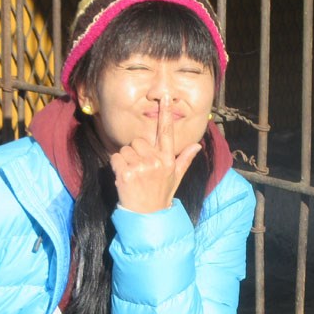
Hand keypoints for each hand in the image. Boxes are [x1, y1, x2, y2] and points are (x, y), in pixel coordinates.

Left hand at [109, 96, 202, 213]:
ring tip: (132, 176)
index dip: (166, 114)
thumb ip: (184, 159)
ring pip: (125, 150)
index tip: (165, 97)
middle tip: (139, 170)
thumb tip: (197, 146)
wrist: (148, 216)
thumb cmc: (160, 194)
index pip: (167, 133)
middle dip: (135, 152)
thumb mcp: (175, 177)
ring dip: (125, 161)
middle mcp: (157, 162)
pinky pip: (116, 158)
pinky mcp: (127, 173)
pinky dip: (116, 167)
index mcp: (168, 160)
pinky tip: (124, 179)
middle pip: (138, 141)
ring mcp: (142, 167)